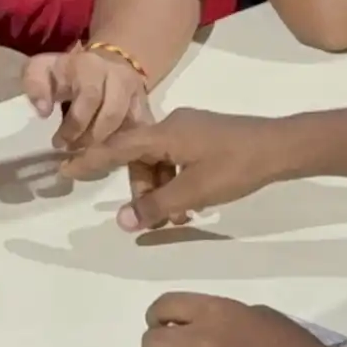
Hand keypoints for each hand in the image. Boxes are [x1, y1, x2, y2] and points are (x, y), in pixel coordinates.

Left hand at [23, 44, 153, 154]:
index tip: (58, 143)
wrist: (103, 62)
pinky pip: (141, 130)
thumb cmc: (65, 72)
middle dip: (90, 139)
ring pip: (129, 125)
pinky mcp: (145, 105)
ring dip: (107, 146)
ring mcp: (136, 91)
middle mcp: (119, 76)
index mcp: (91, 66)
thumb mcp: (41, 69)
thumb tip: (43, 111)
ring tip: (87, 155)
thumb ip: (35, 86)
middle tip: (73, 151)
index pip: (89, 98)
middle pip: (112, 115)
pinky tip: (108, 156)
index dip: (74, 125)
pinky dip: (126, 146)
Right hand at [64, 108, 290, 230]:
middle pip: (140, 158)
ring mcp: (191, 130)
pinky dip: (176, 183)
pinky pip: (177, 160)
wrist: (280, 147)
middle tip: (153, 218)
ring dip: (162, 191)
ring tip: (178, 218)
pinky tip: (191, 205)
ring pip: (160, 162)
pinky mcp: (205, 138)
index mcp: (165, 133)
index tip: (66, 167)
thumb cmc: (235, 167)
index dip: (91, 158)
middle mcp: (173, 125)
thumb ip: (156, 206)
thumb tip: (122, 220)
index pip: (118, 146)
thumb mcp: (194, 191)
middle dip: (142, 191)